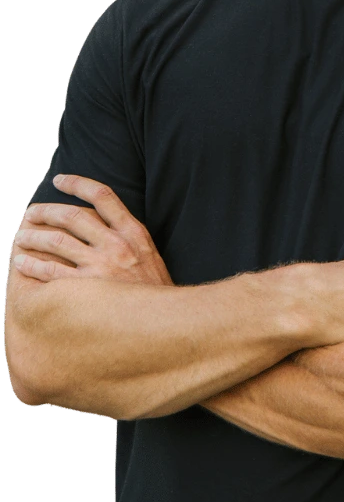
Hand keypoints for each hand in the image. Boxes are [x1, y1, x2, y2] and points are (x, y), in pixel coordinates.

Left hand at [12, 174, 173, 285]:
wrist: (164, 322)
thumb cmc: (154, 289)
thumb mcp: (148, 253)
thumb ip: (127, 235)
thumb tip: (100, 220)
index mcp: (132, 232)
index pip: (102, 196)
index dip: (78, 183)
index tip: (60, 180)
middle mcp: (116, 245)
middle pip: (72, 216)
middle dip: (47, 211)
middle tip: (31, 212)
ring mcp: (101, 267)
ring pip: (57, 242)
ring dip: (34, 237)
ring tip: (22, 237)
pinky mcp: (86, 291)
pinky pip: (50, 273)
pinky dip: (32, 264)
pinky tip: (22, 262)